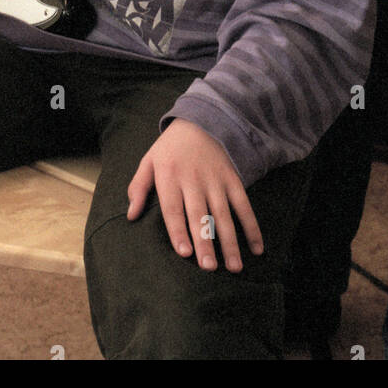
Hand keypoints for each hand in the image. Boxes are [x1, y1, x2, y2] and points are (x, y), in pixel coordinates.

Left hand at [127, 119, 262, 272]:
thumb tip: (130, 215)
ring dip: (229, 241)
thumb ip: (138, 186)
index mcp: (170, 176)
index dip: (179, 231)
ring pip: (223, 214)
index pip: (173, 208)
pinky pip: (243, 205)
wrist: (201, 120)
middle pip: (199, 215)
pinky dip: (252, 226)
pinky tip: (257, 247)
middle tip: (209, 267)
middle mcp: (194, 180)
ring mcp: (216, 180)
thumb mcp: (149, 160)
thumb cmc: (171, 147)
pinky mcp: (232, 179)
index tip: (185, 253)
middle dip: (205, 242)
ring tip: (234, 266)